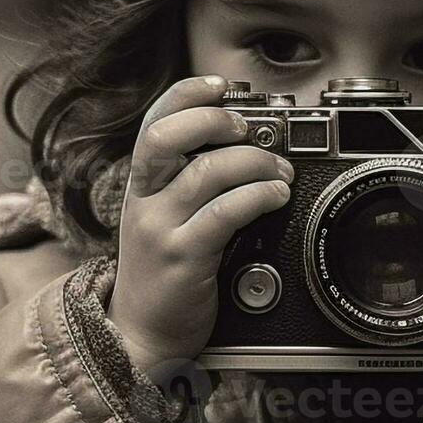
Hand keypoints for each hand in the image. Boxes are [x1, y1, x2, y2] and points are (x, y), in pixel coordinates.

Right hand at [108, 75, 293, 369]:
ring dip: (253, 163)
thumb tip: (247, 144)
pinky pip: (223, 214)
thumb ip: (192, 182)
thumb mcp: (166, 218)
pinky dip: (257, 197)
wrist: (143, 334)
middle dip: (214, 122)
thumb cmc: (164, 273)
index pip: (153, 123)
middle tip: (249, 130)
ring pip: (205, 173)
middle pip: (165, 137)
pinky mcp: (183, 258)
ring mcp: (160, 229)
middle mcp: (144, 201)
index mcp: (141, 185)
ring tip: (280, 173)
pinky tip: (276, 197)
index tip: (222, 87)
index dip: (185, 96)